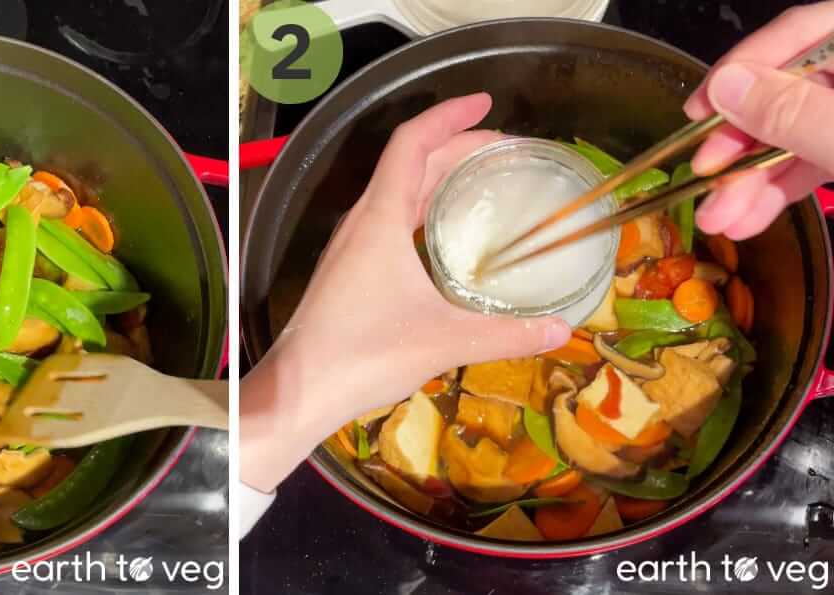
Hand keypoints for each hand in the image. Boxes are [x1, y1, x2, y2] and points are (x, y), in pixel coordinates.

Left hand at [239, 94, 570, 493]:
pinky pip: (390, 221)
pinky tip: (447, 236)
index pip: (412, 144)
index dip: (449, 116)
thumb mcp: (443, 341)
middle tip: (506, 149)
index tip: (486, 104)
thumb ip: (505, 334)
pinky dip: (422, 210)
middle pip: (410, 165)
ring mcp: (352, 246)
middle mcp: (362, 222)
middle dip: (456, 147)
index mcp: (379, 219)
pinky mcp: (349, 271)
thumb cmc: (363, 355)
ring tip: (483, 181)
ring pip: (398, 193)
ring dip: (438, 178)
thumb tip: (560, 329)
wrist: (300, 390)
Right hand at [683, 2, 833, 239]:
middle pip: (789, 92)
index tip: (698, 112)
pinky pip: (815, 161)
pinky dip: (781, 190)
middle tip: (704, 176)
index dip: (742, 69)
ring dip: (751, 180)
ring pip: (797, 135)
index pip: (797, 33)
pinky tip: (747, 218)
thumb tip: (726, 88)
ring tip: (718, 218)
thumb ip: (796, 112)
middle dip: (741, 145)